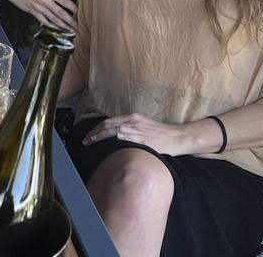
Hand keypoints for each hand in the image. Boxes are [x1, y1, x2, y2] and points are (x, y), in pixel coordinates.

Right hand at [5, 0, 77, 29]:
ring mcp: (39, 7)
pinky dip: (50, 24)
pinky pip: (43, 20)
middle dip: (70, 20)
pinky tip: (55, 27)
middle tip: (77, 26)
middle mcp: (45, 0)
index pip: (64, 1)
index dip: (73, 8)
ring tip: (70, 29)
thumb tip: (61, 1)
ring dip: (63, 25)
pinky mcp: (33, 12)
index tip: (79, 12)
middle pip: (60, 12)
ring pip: (53, 18)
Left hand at [83, 113, 207, 155]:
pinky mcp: (142, 138)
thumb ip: (130, 130)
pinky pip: (124, 137)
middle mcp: (132, 121)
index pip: (109, 122)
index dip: (96, 128)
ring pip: (112, 130)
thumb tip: (116, 137)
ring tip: (89, 143)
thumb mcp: (143, 128)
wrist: (178, 137)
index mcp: (132, 117)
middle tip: (84, 141)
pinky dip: (113, 140)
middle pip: (107, 125)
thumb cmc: (161, 135)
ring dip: (98, 136)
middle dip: (93, 133)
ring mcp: (137, 129)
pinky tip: (105, 145)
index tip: (88, 135)